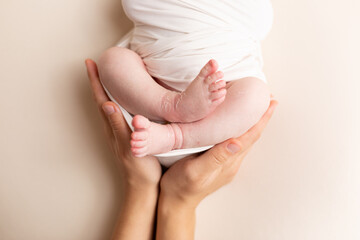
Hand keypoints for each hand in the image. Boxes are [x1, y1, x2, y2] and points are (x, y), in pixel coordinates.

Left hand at [85, 59, 160, 239]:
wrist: (143, 184)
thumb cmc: (138, 167)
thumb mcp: (128, 145)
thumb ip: (118, 125)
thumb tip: (106, 103)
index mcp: (112, 126)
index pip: (101, 99)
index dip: (95, 81)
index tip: (90, 63)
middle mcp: (113, 126)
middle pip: (103, 98)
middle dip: (99, 80)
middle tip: (97, 64)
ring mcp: (120, 130)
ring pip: (111, 105)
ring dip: (107, 88)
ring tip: (108, 75)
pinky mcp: (129, 134)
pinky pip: (120, 112)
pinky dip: (119, 99)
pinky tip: (126, 98)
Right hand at [156, 99, 277, 239]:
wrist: (175, 201)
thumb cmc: (181, 185)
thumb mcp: (195, 170)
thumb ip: (216, 157)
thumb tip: (237, 143)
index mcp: (228, 162)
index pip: (250, 136)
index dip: (261, 119)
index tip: (271, 103)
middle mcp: (231, 162)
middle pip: (251, 136)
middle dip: (261, 118)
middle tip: (267, 99)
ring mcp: (226, 164)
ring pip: (244, 140)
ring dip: (252, 123)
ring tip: (255, 107)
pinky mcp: (219, 163)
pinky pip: (235, 143)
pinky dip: (240, 130)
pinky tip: (235, 123)